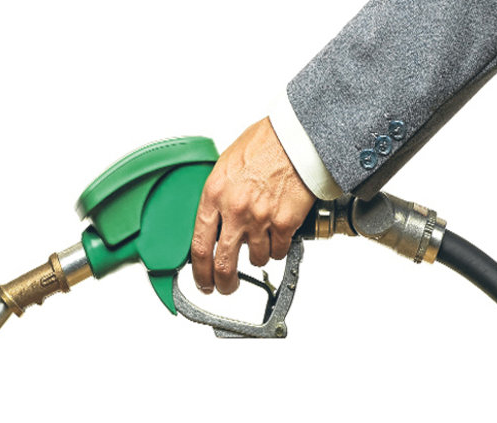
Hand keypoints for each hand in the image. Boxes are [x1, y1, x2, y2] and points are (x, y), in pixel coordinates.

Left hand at [191, 117, 315, 294]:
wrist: (297, 136)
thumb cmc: (264, 144)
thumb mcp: (226, 166)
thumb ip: (217, 197)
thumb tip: (213, 223)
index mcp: (213, 194)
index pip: (199, 245)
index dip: (200, 271)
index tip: (203, 280)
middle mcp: (234, 210)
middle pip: (223, 264)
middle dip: (224, 283)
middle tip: (227, 287)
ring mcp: (260, 218)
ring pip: (255, 259)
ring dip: (257, 256)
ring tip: (261, 240)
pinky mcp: (285, 222)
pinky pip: (279, 251)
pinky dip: (278, 248)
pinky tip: (278, 233)